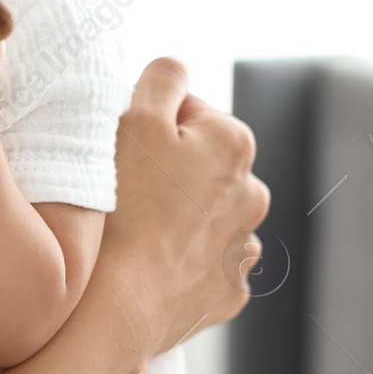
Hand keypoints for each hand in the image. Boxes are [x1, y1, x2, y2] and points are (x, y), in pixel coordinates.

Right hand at [89, 58, 270, 355]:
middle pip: (200, 164)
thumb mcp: (134, 119)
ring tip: (134, 228)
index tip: (122, 150)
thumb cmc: (122, 208)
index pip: (187, 111)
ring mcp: (243, 248)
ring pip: (204, 214)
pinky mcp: (227, 291)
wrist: (119, 304)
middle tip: (121, 188)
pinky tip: (149, 262)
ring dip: (177, 214)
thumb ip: (162, 78)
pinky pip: (204, 262)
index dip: (148, 125)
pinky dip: (181, 258)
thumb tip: (177, 68)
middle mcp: (253, 193)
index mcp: (235, 144)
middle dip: (168, 170)